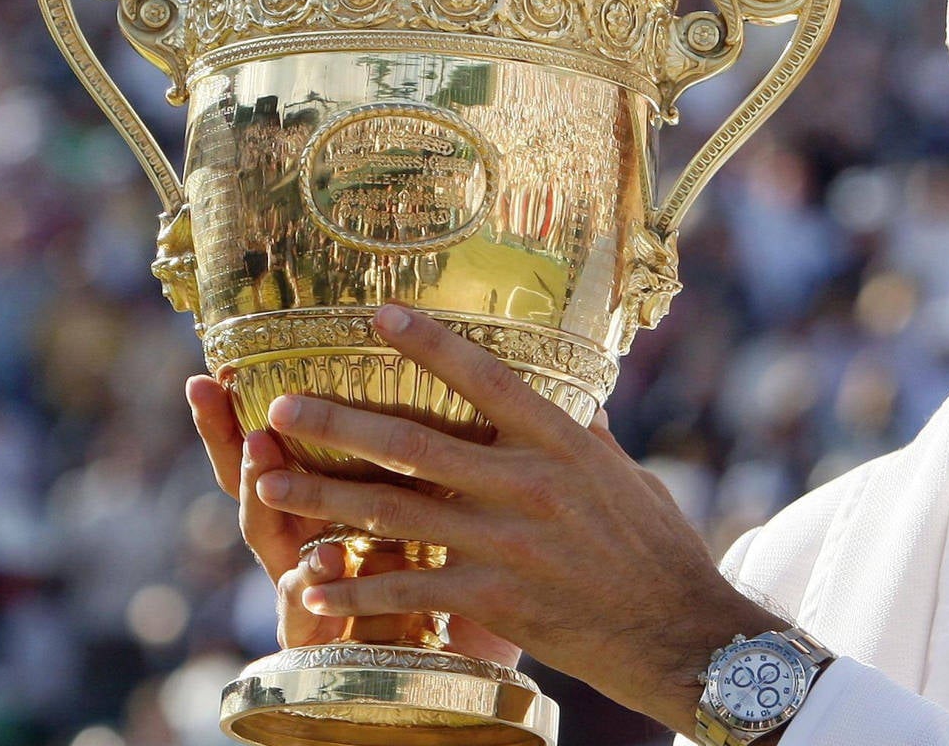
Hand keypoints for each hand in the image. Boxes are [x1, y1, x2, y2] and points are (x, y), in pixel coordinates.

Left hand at [246, 304, 781, 732]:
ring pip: (394, 511)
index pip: (487, 379)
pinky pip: (406, 588)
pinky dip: (352, 587)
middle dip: (340, 422)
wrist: (679, 633)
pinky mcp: (493, 597)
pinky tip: (310, 584)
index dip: (430, 344)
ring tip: (268, 485)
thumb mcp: (630, 479)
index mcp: (564, 442)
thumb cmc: (660, 552)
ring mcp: (507, 542)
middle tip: (283, 407)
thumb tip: (586, 404)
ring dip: (323, 498)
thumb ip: (596, 441)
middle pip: (415, 443)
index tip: (379, 314)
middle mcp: (528, 483)